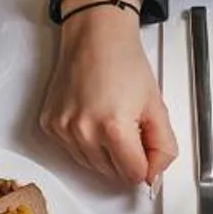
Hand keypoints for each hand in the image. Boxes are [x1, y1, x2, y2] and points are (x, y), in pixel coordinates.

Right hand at [40, 0, 177, 187]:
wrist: (95, 36)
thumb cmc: (125, 64)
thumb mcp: (157, 106)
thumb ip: (163, 147)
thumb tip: (154, 177)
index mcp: (113, 127)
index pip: (133, 174)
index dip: (146, 164)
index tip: (145, 146)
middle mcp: (83, 132)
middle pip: (112, 174)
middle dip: (125, 157)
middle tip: (129, 125)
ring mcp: (63, 130)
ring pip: (91, 166)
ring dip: (105, 152)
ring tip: (109, 119)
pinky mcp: (50, 125)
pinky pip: (72, 151)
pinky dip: (85, 142)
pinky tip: (91, 116)